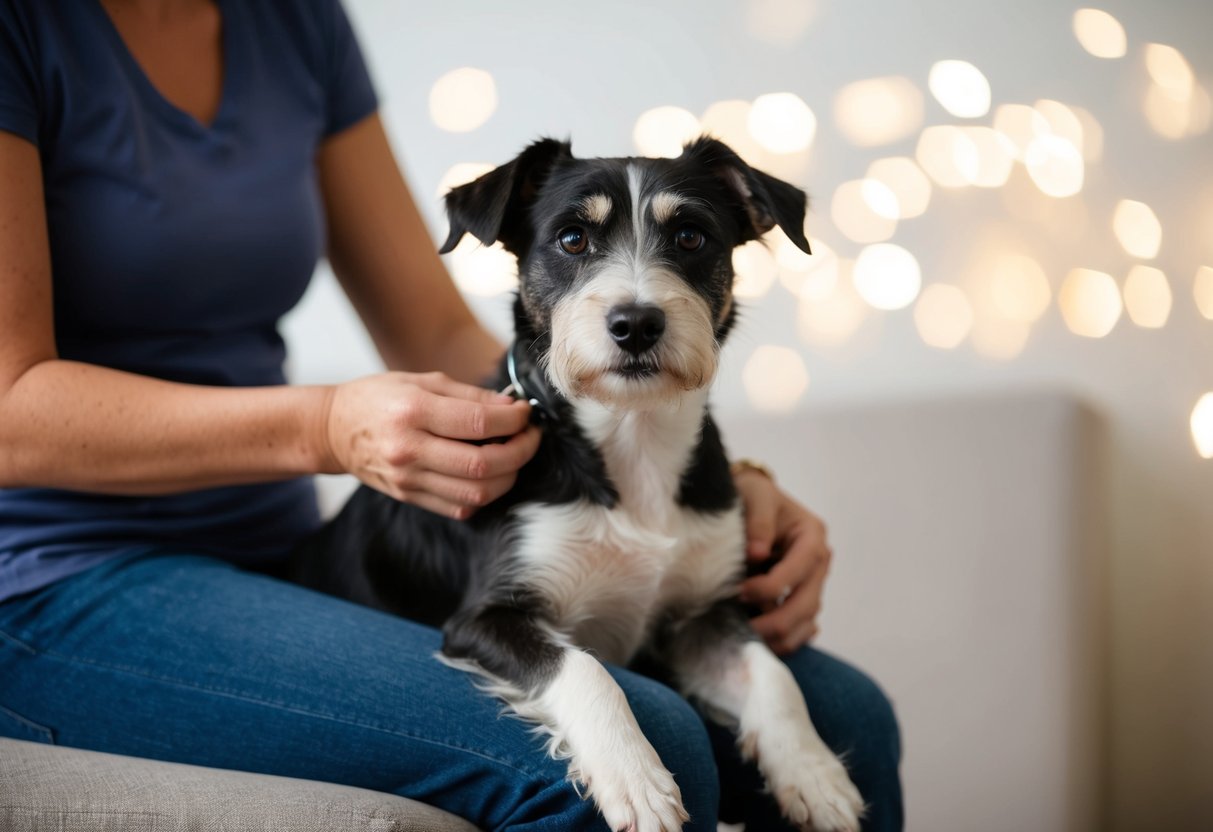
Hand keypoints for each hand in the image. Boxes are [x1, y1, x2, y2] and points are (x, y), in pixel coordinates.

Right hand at [321, 371, 539, 518]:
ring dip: (508, 477)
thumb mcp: (421, 380)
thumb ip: (469, 395)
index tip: (525, 414)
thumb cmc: (379, 398)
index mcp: (413, 411)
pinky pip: (459, 508)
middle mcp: (409, 449)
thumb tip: (512, 408)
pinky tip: (489, 475)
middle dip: (520, 452)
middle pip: (483, 464)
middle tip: (530, 437)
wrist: (333, 430)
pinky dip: (484, 495)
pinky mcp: (409, 497)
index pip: (479, 422)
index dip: (514, 420)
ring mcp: (408, 479)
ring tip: (513, 456)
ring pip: (476, 492)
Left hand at [735, 466, 831, 654]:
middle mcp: (818, 563)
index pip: (798, 570)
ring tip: (749, 641)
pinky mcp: (801, 598)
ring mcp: (812, 584)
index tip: (739, 592)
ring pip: (806, 623)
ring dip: (780, 637)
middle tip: (743, 629)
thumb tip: (757, 554)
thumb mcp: (756, 495)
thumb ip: (758, 520)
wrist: (750, 501)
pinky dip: (784, 641)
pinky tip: (764, 645)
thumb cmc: (753, 495)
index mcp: (812, 537)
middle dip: (776, 622)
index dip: (770, 587)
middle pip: (807, 604)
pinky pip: (801, 629)